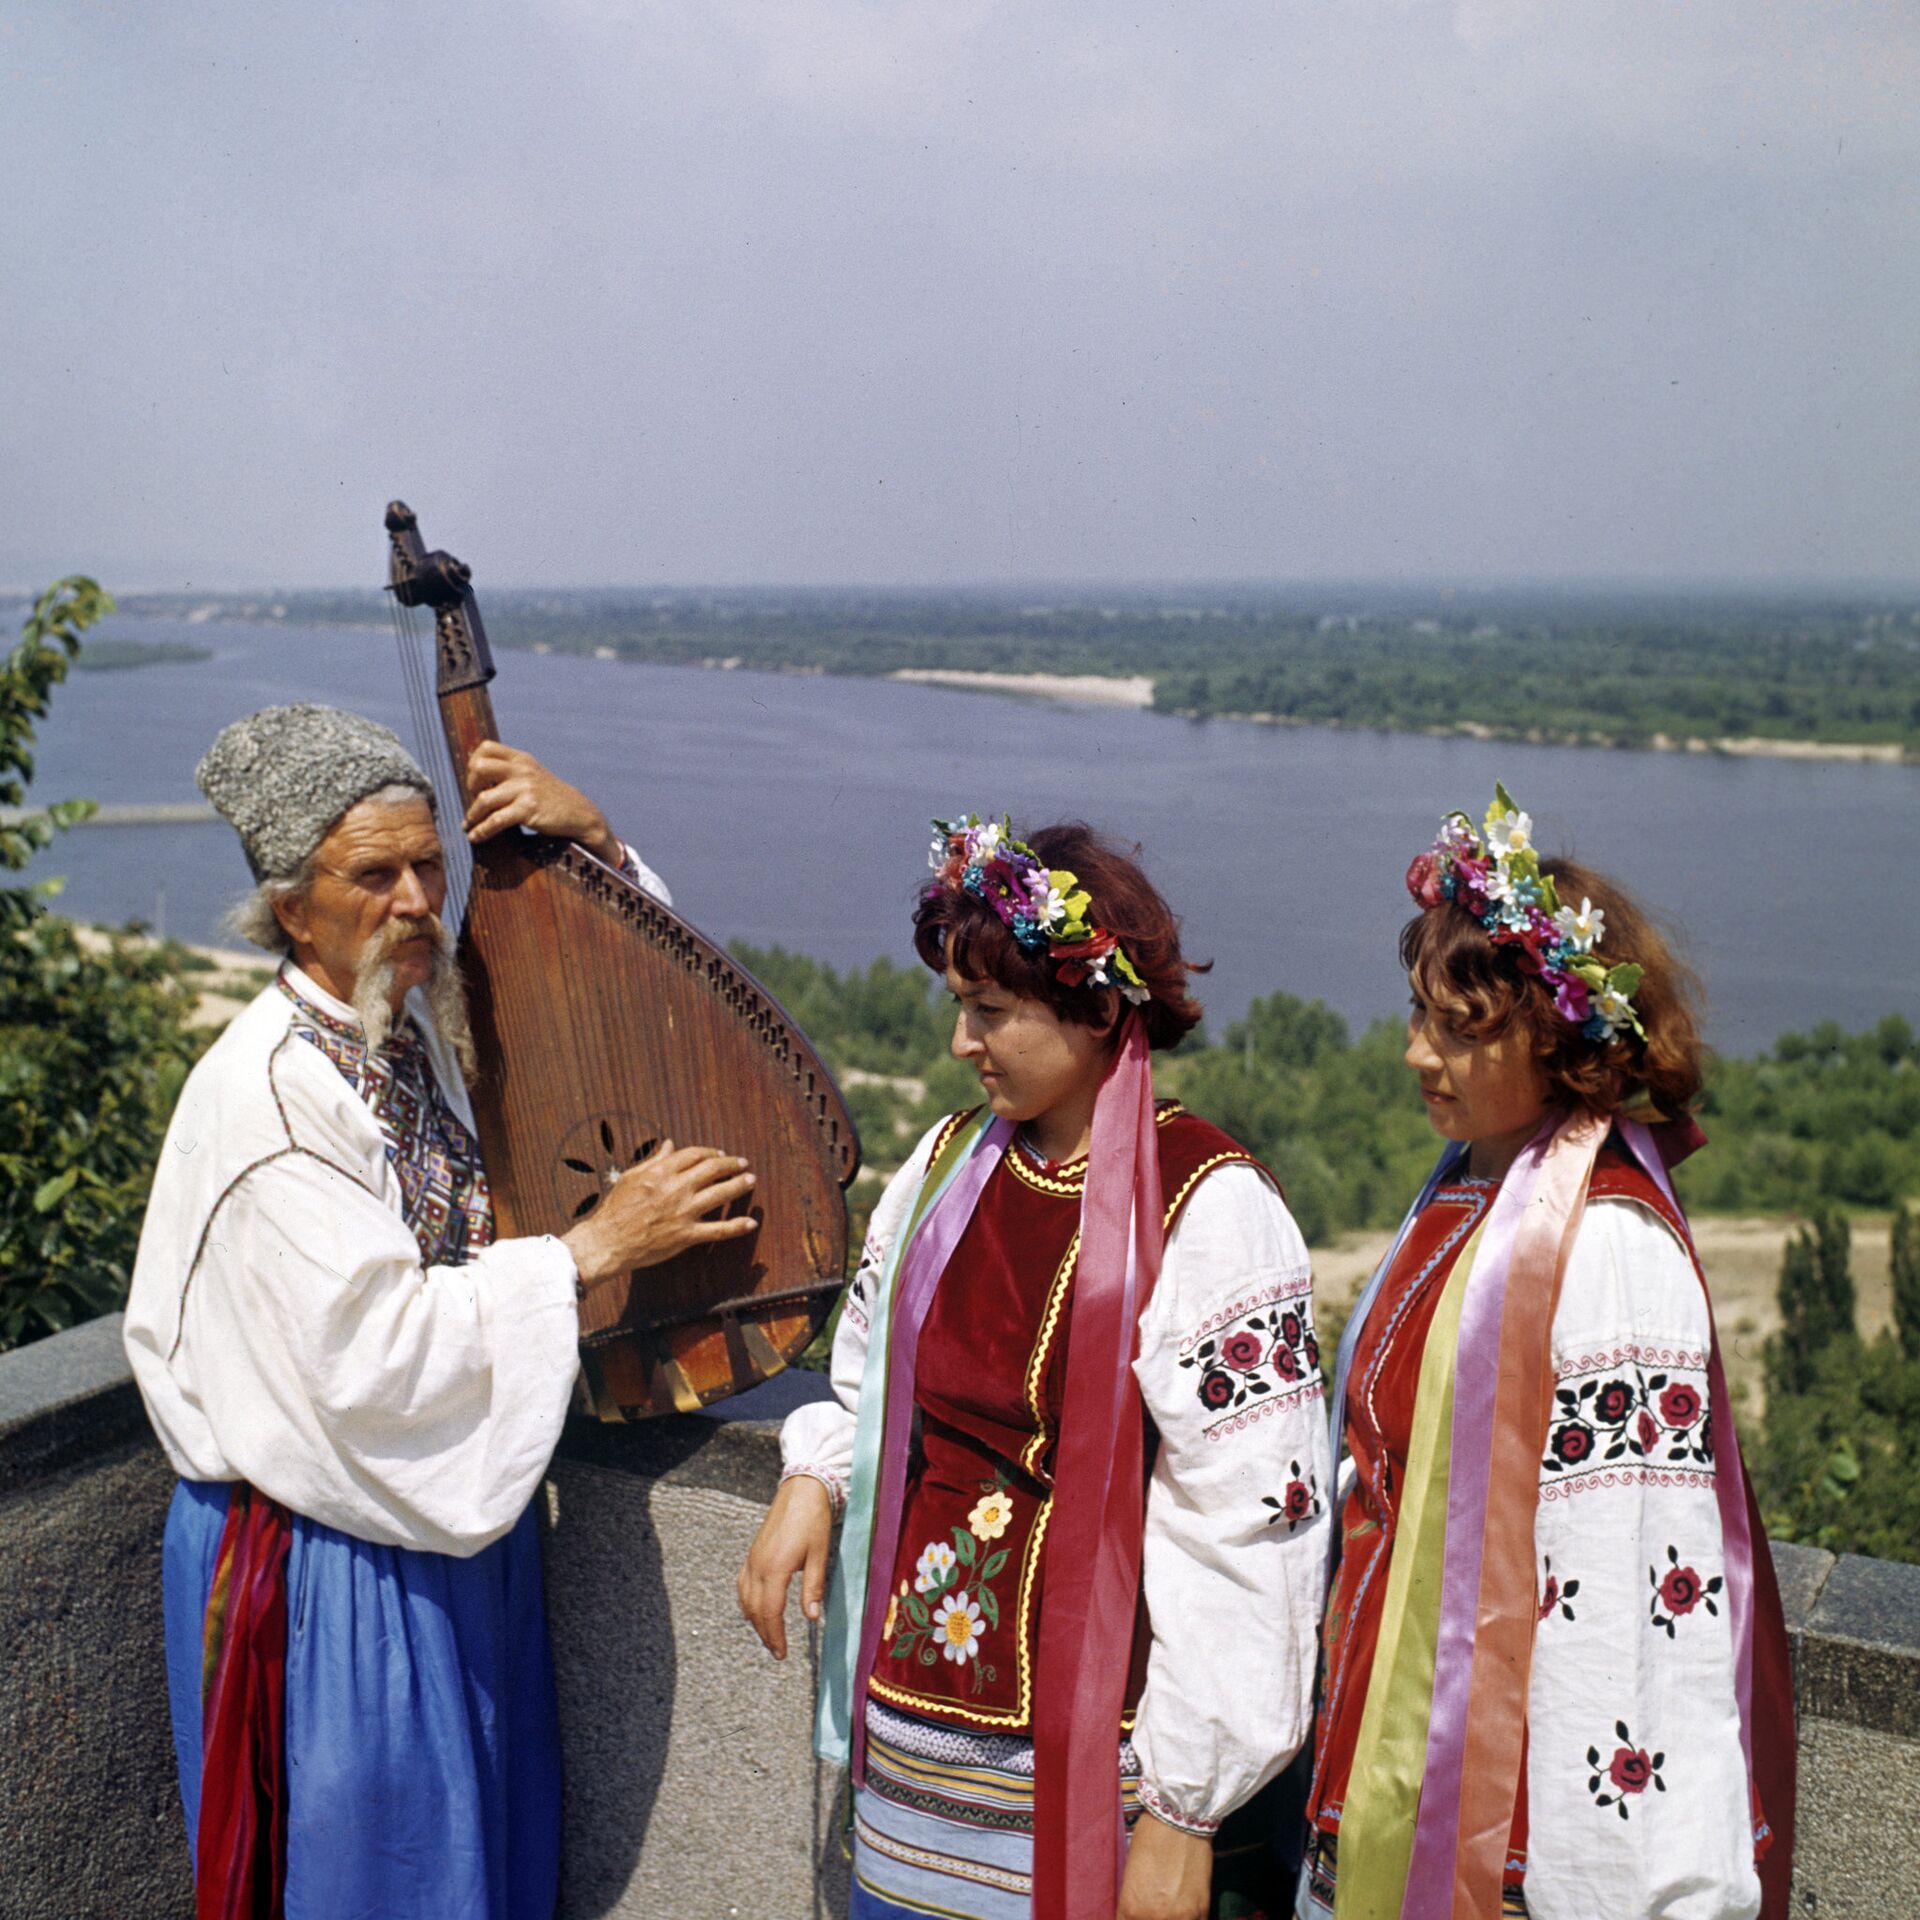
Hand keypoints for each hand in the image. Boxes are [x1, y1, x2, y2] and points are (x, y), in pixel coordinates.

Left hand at [464, 741, 622, 864]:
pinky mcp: (529, 809)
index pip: (486, 748)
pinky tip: (476, 837)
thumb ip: (511, 772)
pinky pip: (496, 820)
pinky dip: (482, 830)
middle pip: (479, 768)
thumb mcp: (533, 776)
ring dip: (473, 815)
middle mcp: (522, 769)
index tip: (476, 783)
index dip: (473, 764)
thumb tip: (477, 780)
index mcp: (521, 759)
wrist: (580, 814)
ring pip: (484, 799)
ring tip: (469, 825)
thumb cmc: (552, 798)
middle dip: (470, 786)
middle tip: (474, 800)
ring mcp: (526, 788)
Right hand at [562, 1141, 756, 1285]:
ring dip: (739, 1185)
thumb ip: (654, 1160)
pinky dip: (737, 1226)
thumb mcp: (631, 1177)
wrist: (608, 1241)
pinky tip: (751, 1223)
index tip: (720, 1154)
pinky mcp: (686, 1235)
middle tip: (743, 1164)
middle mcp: (675, 1189)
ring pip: (720, 1194)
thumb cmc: (616, 1208)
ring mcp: (683, 1212)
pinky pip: (718, 1230)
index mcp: (661, 1172)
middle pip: (712, 1170)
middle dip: (731, 1164)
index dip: (711, 1153)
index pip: (695, 1155)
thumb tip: (670, 1144)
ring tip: (751, 1180)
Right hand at [738, 1474, 833, 1659]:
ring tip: (768, 1636)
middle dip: (765, 1634)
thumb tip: (811, 1618)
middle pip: (756, 1610)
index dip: (776, 1636)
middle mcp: (758, 1566)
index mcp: (775, 1568)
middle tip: (777, 1652)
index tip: (782, 1653)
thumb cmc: (813, 1520)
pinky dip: (747, 1602)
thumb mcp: (819, 1554)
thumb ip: (813, 1587)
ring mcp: (752, 1559)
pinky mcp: (752, 1553)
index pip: (771, 1613)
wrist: (800, 1489)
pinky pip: (743, 1584)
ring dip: (755, 1621)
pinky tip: (754, 1609)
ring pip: (746, 1599)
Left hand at [1117, 1811, 1211, 1919]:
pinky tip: (1183, 1909)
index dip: (1132, 1919)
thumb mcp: (1130, 1876)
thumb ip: (1134, 1903)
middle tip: (1154, 1907)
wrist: (1179, 1819)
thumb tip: (1136, 1916)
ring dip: (1170, 1918)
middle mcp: (1154, 1918)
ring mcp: (1180, 1918)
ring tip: (1169, 1906)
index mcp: (1131, 1908)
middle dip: (1151, 1918)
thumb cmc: (1150, 1839)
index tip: (1138, 1913)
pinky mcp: (1201, 1911)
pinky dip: (1187, 1919)